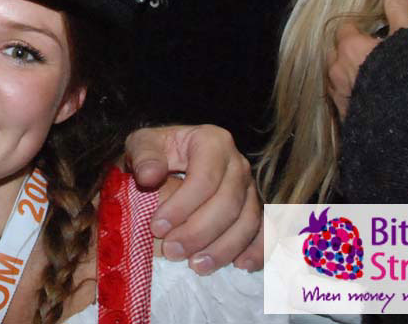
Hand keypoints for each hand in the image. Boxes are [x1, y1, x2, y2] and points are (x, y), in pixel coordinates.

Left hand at [126, 124, 261, 272]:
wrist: (172, 158)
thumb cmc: (157, 153)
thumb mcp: (141, 144)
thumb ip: (143, 156)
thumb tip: (149, 176)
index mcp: (213, 141)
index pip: (204, 178)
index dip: (182, 207)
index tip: (157, 227)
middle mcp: (238, 163)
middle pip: (228, 203)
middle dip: (200, 232)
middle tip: (172, 252)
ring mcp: (250, 187)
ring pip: (247, 221)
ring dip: (224, 248)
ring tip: (197, 266)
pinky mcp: (256, 209)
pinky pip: (265, 231)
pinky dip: (257, 250)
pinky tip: (241, 266)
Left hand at [329, 0, 407, 117]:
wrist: (406, 120)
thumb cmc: (407, 72)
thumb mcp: (406, 36)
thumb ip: (398, 8)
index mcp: (349, 47)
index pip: (344, 30)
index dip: (356, 30)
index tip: (368, 33)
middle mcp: (336, 69)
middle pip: (334, 53)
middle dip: (346, 52)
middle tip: (367, 55)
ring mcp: (338, 94)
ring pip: (335, 77)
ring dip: (347, 74)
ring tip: (367, 77)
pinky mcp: (343, 115)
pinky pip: (341, 99)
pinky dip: (351, 94)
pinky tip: (366, 98)